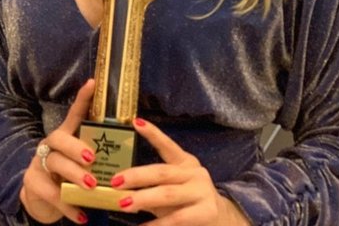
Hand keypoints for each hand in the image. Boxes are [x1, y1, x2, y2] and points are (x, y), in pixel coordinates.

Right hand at [20, 79, 96, 224]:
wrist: (40, 198)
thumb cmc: (69, 175)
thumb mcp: (82, 162)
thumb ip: (99, 155)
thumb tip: (130, 151)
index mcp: (66, 135)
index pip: (74, 113)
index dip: (83, 98)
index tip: (93, 82)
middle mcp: (50, 144)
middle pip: (59, 139)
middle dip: (76, 147)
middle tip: (92, 158)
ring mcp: (38, 163)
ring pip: (54, 164)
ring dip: (74, 176)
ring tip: (91, 187)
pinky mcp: (33, 184)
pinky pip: (50, 193)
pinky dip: (68, 206)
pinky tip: (82, 216)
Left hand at [110, 118, 250, 225]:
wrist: (222, 219)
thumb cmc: (189, 202)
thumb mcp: (173, 189)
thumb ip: (152, 188)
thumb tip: (123, 190)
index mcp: (185, 162)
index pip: (167, 145)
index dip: (153, 133)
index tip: (136, 122)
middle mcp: (194, 173)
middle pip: (162, 172)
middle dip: (137, 176)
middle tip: (116, 181)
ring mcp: (201, 192)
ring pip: (168, 194)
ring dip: (143, 198)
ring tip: (123, 203)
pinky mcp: (206, 212)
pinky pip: (177, 218)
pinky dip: (157, 224)